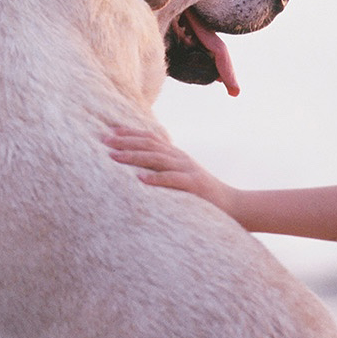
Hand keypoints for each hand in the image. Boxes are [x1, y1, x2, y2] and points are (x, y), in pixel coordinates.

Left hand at [104, 126, 236, 212]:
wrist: (233, 205)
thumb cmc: (201, 195)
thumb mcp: (181, 176)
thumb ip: (163, 170)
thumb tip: (137, 169)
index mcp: (176, 155)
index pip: (149, 138)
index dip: (129, 134)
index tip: (109, 132)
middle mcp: (180, 158)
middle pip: (149, 145)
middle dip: (125, 142)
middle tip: (104, 141)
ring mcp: (188, 170)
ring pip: (158, 159)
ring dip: (134, 156)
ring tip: (114, 157)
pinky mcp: (195, 185)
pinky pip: (173, 180)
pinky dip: (156, 178)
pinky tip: (140, 178)